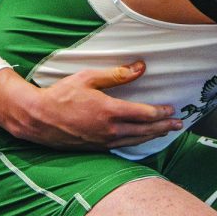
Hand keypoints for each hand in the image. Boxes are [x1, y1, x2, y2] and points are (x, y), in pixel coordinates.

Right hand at [0, 61, 182, 149]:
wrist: (37, 119)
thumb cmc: (60, 95)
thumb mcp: (88, 78)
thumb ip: (116, 74)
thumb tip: (140, 67)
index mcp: (109, 111)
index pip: (144, 113)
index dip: (160, 112)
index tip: (172, 109)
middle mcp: (110, 129)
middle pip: (144, 130)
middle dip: (163, 126)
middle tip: (178, 124)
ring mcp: (103, 141)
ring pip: (135, 140)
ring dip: (153, 136)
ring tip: (165, 131)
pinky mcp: (96, 147)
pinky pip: (122, 146)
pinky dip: (136, 142)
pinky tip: (141, 140)